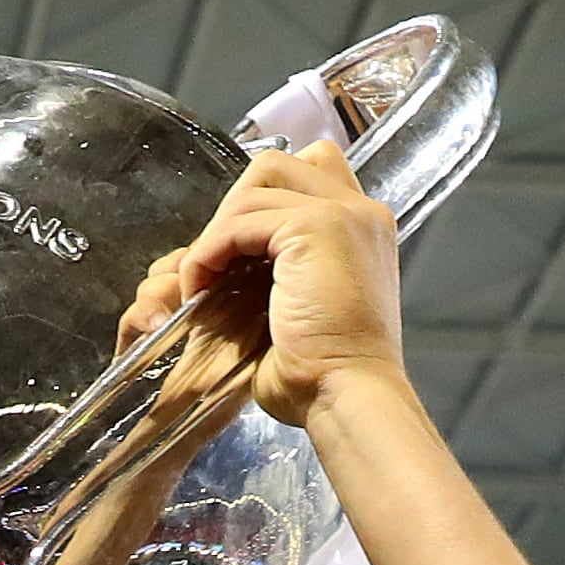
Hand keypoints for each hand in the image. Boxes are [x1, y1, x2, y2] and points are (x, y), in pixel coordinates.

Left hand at [116, 141, 405, 429]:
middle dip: (232, 210)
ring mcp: (342, 213)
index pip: (309, 170)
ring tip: (202, 284)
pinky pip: (239, 222)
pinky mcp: (316, 227)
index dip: (263, 199)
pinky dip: (208, 253)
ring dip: (214, 237)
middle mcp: (361, 210)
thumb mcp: (306, 305)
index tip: (234, 251)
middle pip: (274, 168)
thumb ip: (285, 266)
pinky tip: (200, 290)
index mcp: (364, 227)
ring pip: (252, 190)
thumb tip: (231, 255)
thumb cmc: (323, 374)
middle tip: (213, 266)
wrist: (344, 396)